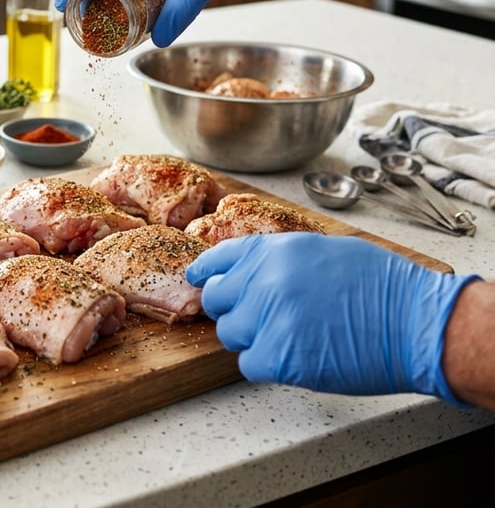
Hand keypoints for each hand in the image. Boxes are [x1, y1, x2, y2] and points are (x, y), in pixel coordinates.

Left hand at [186, 232, 476, 401]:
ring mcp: (268, 320)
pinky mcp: (279, 358)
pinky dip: (267, 363)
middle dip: (232, 308)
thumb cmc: (382, 285)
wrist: (414, 322)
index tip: (199, 280)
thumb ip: (279, 259)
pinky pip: (250, 363)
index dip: (207, 273)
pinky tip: (295, 355)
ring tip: (288, 336)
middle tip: (257, 316)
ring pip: (231, 334)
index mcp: (272, 251)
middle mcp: (262, 281)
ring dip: (251, 337)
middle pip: (217, 300)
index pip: (217, 260)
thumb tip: (252, 272)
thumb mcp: (323, 250)